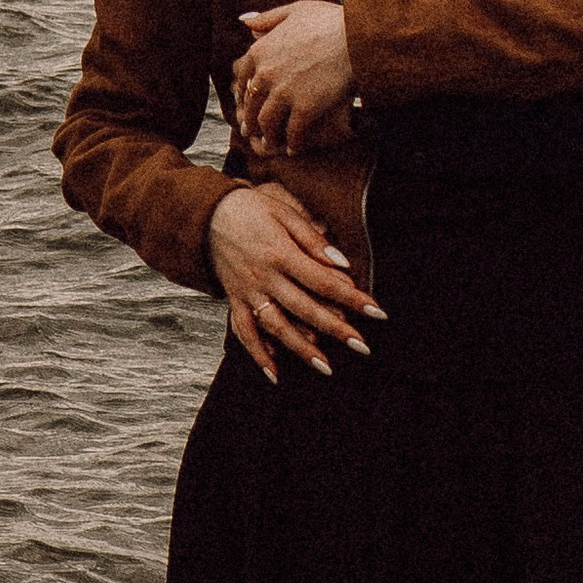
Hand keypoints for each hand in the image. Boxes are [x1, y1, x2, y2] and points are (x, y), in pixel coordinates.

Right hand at [204, 183, 384, 384]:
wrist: (206, 215)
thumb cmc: (251, 209)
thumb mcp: (284, 212)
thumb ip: (313, 240)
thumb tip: (342, 264)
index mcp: (280, 253)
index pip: (323, 280)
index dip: (351, 297)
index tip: (376, 311)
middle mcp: (264, 277)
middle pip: (304, 308)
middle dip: (336, 329)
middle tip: (362, 346)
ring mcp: (247, 292)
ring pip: (276, 327)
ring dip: (301, 349)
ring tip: (325, 367)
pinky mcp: (235, 300)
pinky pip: (244, 332)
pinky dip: (258, 354)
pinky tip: (275, 373)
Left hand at [234, 0, 357, 155]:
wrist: (357, 38)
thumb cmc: (330, 21)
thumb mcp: (294, 10)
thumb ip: (267, 18)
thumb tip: (245, 22)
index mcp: (260, 51)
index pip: (242, 78)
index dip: (244, 92)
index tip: (248, 102)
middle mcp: (266, 74)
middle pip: (252, 104)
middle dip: (252, 119)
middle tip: (254, 130)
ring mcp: (284, 93)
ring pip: (267, 122)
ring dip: (269, 136)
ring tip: (272, 143)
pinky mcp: (304, 109)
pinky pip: (292, 133)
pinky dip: (292, 144)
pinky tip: (294, 149)